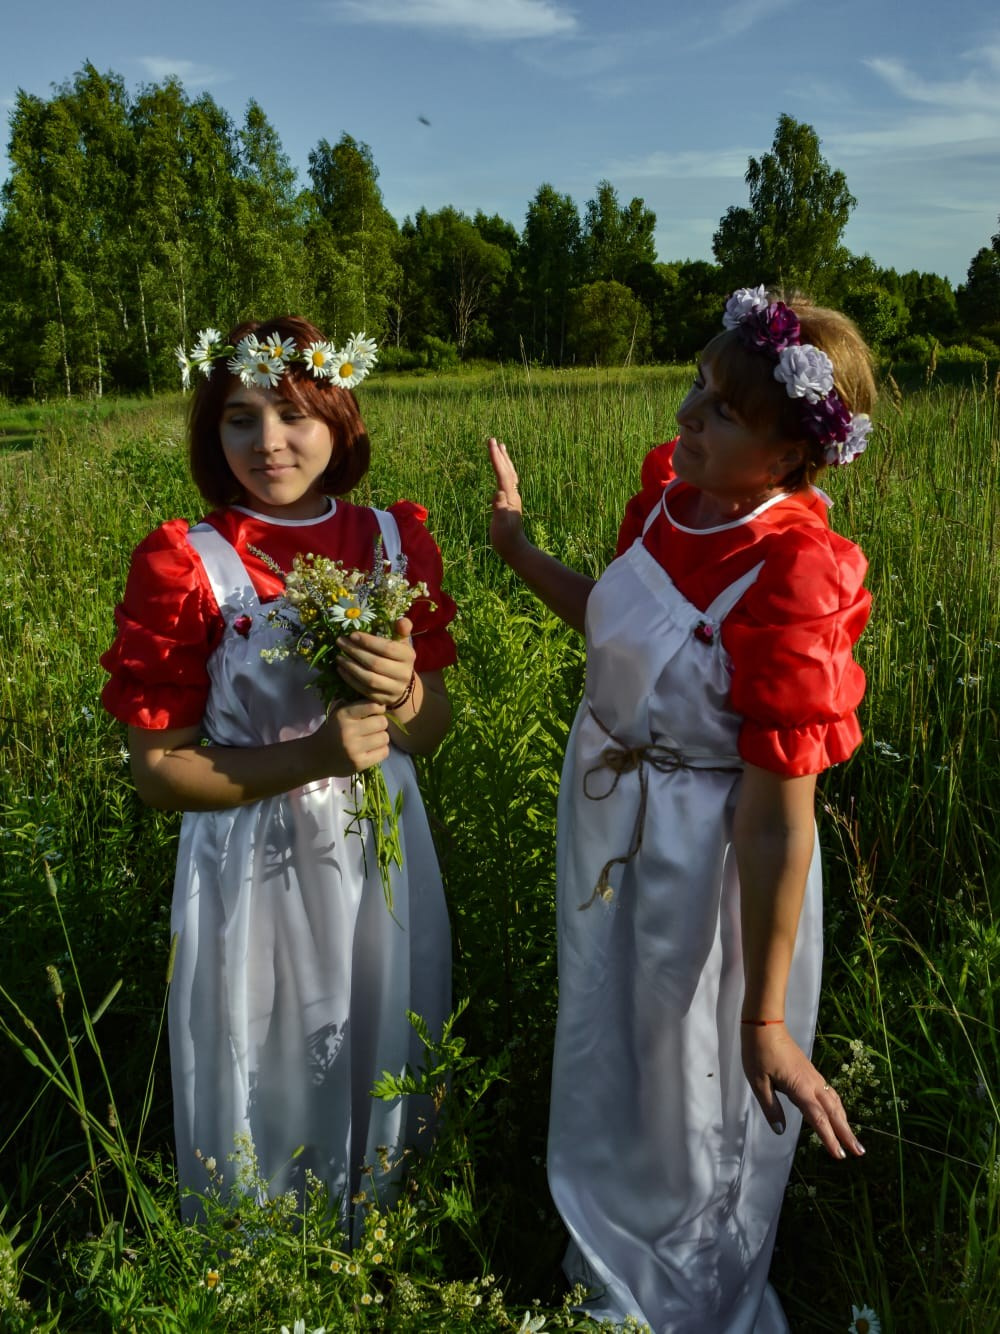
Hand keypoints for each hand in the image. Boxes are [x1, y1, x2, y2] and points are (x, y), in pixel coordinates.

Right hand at [316, 698, 389, 774]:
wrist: (315, 757)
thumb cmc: (332, 731)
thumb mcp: (338, 713)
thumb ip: (357, 705)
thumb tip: (382, 701)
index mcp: (343, 715)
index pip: (372, 706)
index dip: (378, 709)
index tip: (375, 713)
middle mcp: (348, 731)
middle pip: (382, 722)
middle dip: (380, 724)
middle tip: (373, 728)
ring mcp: (354, 749)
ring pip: (385, 737)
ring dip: (381, 738)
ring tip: (372, 739)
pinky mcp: (359, 763)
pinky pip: (384, 752)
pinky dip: (381, 750)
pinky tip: (372, 750)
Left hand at [336, 617, 416, 706]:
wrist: (403, 684)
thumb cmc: (397, 657)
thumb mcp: (401, 642)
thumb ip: (401, 629)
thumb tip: (401, 621)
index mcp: (408, 656)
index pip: (387, 648)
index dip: (368, 641)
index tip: (352, 634)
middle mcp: (403, 674)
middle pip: (376, 663)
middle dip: (355, 652)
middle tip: (340, 642)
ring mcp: (394, 689)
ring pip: (369, 679)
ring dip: (350, 667)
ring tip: (338, 656)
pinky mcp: (383, 700)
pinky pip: (364, 690)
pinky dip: (350, 679)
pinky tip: (341, 669)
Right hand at [488, 436, 526, 561]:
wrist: (515, 548)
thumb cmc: (505, 539)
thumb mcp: (501, 524)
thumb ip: (500, 508)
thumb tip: (498, 493)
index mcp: (510, 496)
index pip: (502, 473)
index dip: (496, 458)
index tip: (491, 443)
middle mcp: (513, 494)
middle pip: (507, 470)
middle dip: (500, 455)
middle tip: (494, 440)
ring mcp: (513, 498)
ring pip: (510, 474)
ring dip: (505, 460)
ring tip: (502, 448)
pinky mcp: (511, 502)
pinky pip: (508, 482)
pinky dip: (505, 471)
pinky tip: (503, 472)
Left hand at [741, 1023, 864, 1160]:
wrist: (764, 1024)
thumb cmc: (758, 1052)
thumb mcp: (758, 1083)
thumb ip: (771, 1108)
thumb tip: (780, 1131)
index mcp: (800, 1088)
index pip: (818, 1119)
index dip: (829, 1138)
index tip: (839, 1156)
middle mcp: (811, 1084)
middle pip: (833, 1112)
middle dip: (846, 1133)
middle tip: (860, 1152)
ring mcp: (813, 1076)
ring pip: (834, 1102)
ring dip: (845, 1121)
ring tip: (853, 1138)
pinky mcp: (811, 1072)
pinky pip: (829, 1093)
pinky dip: (838, 1107)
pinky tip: (838, 1113)